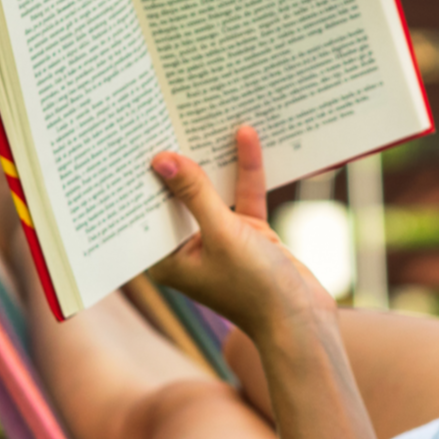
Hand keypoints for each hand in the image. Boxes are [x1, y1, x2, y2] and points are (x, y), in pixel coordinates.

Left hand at [147, 126, 333, 337]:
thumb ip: (195, 195)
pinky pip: (243, 196)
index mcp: (167, 259)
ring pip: (214, 191)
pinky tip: (245, 137)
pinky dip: (246, 171)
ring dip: (215, 161)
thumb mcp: (223, 234)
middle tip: (166, 117)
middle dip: (180, 160)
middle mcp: (189, 248)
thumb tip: (164, 160)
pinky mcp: (250, 235)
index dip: (142, 176)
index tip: (134, 138)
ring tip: (204, 119)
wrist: (303, 321)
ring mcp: (221, 240)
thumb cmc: (255, 289)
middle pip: (179, 196)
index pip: (147, 210)